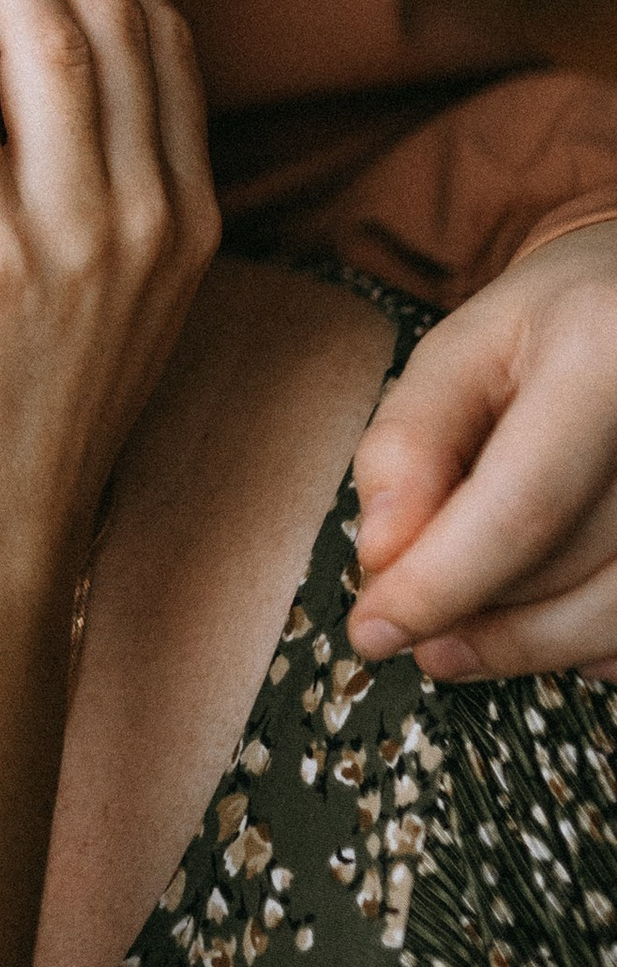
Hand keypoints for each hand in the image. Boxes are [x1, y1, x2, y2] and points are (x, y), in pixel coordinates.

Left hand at [351, 218, 616, 677]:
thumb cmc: (550, 325)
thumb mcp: (458, 350)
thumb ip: (408, 445)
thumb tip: (382, 556)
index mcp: (607, 356)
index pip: (522, 507)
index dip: (439, 585)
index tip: (373, 630)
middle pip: (564, 567)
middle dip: (470, 608)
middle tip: (406, 612)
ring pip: (611, 613)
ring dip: (524, 640)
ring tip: (458, 631)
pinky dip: (587, 640)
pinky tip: (544, 617)